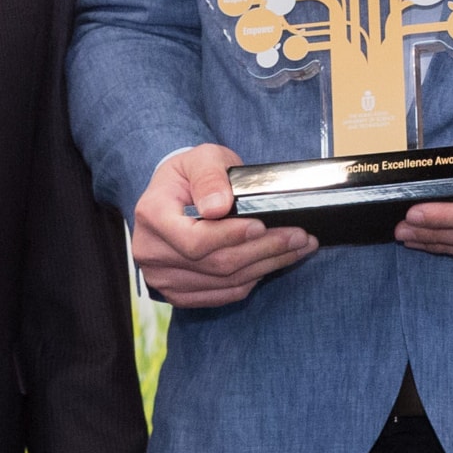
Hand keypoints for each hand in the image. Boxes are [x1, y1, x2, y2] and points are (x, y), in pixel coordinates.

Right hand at [131, 144, 313, 309]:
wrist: (175, 197)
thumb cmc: (191, 174)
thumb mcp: (201, 158)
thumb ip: (209, 176)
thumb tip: (219, 206)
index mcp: (152, 215)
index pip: (194, 240)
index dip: (230, 237)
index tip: (263, 225)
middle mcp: (152, 252)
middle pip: (215, 264)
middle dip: (264, 250)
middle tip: (300, 236)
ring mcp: (163, 278)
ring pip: (225, 281)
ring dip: (267, 265)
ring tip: (299, 247)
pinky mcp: (180, 294)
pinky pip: (224, 294)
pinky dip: (254, 279)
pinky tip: (275, 261)